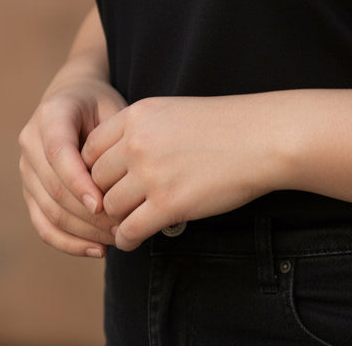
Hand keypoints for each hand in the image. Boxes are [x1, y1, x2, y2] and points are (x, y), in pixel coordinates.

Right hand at [19, 75, 126, 257]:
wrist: (73, 97)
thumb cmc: (100, 104)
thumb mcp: (112, 107)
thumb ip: (115, 138)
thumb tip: (126, 181)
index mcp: (50, 116)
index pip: (58, 153)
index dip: (78, 182)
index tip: (102, 204)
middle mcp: (30, 143)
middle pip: (54, 188)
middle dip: (87, 214)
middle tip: (122, 226)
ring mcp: (26, 170)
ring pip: (49, 211)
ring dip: (83, 231)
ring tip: (117, 238)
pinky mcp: (30, 192)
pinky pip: (44, 225)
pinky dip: (69, 242)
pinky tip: (96, 249)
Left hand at [82, 95, 279, 250]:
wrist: (261, 137)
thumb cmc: (223, 125)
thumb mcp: (173, 112)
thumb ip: (141, 131)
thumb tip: (115, 164)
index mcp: (137, 115)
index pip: (90, 149)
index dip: (94, 170)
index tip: (109, 181)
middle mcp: (137, 142)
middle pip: (96, 180)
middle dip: (105, 195)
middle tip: (120, 205)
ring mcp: (151, 174)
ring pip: (109, 208)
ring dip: (118, 218)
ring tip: (132, 220)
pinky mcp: (168, 204)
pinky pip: (129, 231)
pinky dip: (127, 239)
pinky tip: (136, 237)